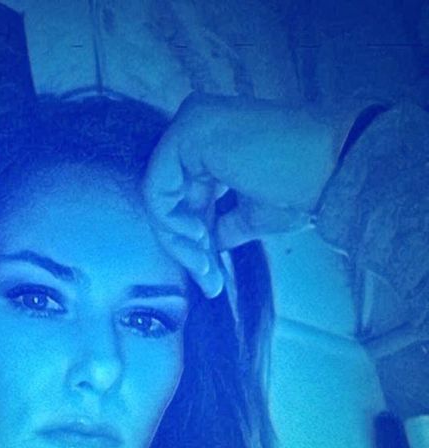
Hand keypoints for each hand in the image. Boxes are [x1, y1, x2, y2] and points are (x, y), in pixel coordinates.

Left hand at [144, 94, 342, 296]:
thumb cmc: (302, 188)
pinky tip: (199, 235)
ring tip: (207, 264)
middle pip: (167, 197)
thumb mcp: (252, 215)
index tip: (210, 277)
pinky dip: (171, 220)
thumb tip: (207, 246)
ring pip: (157, 196)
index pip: (183, 196)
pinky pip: (155, 187)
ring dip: (179, 240)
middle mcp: (197, 125)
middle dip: (184, 247)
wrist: (333, 169)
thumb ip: (221, 225)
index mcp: (212, 142)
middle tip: (208, 281)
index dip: (192, 241)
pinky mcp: (186, 132)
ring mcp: (190, 124)